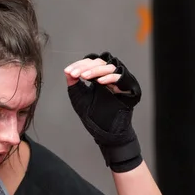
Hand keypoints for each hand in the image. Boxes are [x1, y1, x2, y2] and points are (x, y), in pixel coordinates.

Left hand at [64, 51, 142, 172]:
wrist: (106, 132)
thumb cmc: (94, 116)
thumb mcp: (80, 98)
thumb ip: (74, 84)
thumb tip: (67, 71)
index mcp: (98, 76)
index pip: (89, 63)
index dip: (78, 65)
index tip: (68, 71)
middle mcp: (109, 76)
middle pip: (99, 62)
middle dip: (84, 67)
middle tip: (74, 74)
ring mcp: (118, 81)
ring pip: (109, 66)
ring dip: (95, 70)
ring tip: (84, 77)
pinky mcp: (127, 88)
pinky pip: (120, 78)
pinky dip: (109, 78)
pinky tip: (99, 82)